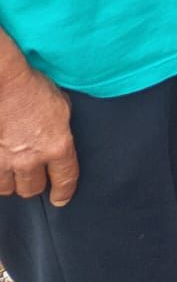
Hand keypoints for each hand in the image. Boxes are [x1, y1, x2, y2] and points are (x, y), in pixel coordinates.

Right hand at [0, 65, 77, 204]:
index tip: (60, 199)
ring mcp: (4, 160)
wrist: (3, 82)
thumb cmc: (33, 87)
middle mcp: (31, 159)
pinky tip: (0, 170)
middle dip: (35, 185)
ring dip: (12, 183)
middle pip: (32, 189)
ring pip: (8, 189)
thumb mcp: (62, 106)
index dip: (64, 193)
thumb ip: (61, 129)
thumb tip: (59, 136)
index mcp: (57, 146)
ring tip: (14, 174)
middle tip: (35, 178)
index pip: (65, 180)